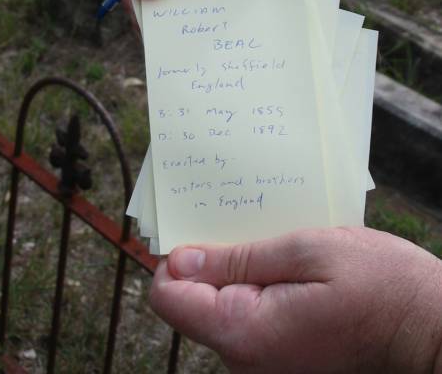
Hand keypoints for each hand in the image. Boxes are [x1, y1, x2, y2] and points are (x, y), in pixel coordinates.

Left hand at [149, 227, 441, 372]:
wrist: (430, 330)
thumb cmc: (380, 286)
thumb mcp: (309, 251)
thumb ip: (239, 259)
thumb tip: (179, 259)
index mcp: (245, 331)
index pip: (169, 297)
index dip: (175, 257)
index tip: (198, 226)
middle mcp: (246, 358)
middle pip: (195, 299)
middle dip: (215, 258)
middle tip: (249, 224)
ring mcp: (264, 362)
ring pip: (224, 304)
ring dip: (242, 268)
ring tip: (278, 242)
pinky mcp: (281, 355)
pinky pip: (250, 314)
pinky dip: (260, 284)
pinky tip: (289, 264)